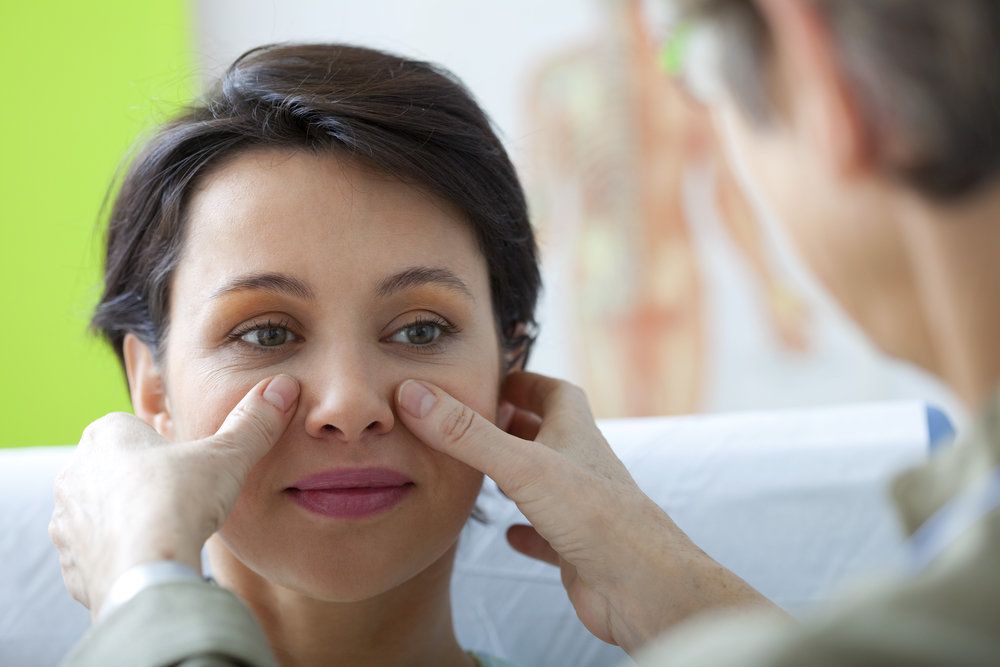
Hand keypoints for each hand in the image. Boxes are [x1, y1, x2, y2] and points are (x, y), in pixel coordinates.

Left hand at [49, 374, 299, 618]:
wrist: (147, 572)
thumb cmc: (180, 502)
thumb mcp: (228, 456)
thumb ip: (252, 423)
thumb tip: (282, 388)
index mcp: (107, 434)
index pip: (134, 431)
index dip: (164, 450)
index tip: (188, 469)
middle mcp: (75, 472)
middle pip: (115, 471)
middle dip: (143, 484)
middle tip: (182, 502)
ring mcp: (66, 521)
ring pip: (101, 514)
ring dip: (127, 522)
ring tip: (168, 536)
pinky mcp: (69, 563)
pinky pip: (94, 556)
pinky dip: (119, 560)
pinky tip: (150, 564)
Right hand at [396, 371, 771, 653]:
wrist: (643, 586)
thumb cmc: (595, 517)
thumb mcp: (522, 466)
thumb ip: (467, 434)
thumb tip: (414, 394)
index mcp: (574, 433)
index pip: (552, 391)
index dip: (523, 381)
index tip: (489, 378)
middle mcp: (579, 465)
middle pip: (547, 433)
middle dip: (512, 425)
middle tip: (473, 423)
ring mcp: (581, 508)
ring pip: (545, 481)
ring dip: (516, 474)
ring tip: (480, 472)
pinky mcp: (578, 548)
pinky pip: (548, 533)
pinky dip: (527, 530)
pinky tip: (509, 534)